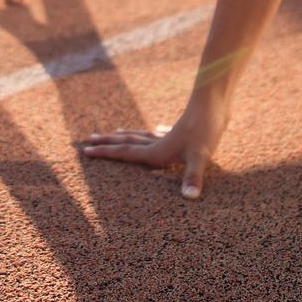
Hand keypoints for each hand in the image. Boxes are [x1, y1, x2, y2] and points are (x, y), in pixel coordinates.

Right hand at [78, 92, 228, 199]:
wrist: (215, 103)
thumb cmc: (207, 130)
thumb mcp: (200, 156)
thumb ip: (193, 177)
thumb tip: (189, 197)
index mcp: (157, 152)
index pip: (125, 153)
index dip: (106, 153)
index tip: (86, 150)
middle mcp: (159, 143)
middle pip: (128, 142)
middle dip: (108, 143)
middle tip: (89, 140)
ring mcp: (170, 135)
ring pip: (142, 136)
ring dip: (127, 136)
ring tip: (115, 133)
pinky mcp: (183, 130)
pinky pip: (162, 133)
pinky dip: (156, 132)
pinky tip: (158, 128)